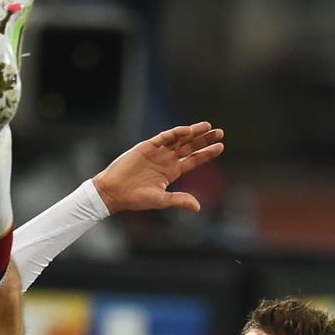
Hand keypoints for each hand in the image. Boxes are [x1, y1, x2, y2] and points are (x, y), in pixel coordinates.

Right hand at [93, 122, 224, 213]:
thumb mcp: (161, 200)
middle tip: (220, 132)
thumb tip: (198, 207)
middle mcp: (167, 160)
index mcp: (172, 172)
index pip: (193, 160)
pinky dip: (175, 133)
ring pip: (179, 139)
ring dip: (193, 133)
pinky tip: (187, 130)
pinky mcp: (147, 146)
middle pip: (190, 147)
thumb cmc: (136, 198)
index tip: (221, 147)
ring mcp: (157, 152)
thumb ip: (179, 200)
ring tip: (208, 126)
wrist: (114, 191)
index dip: (207, 154)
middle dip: (204, 140)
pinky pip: (164, 137)